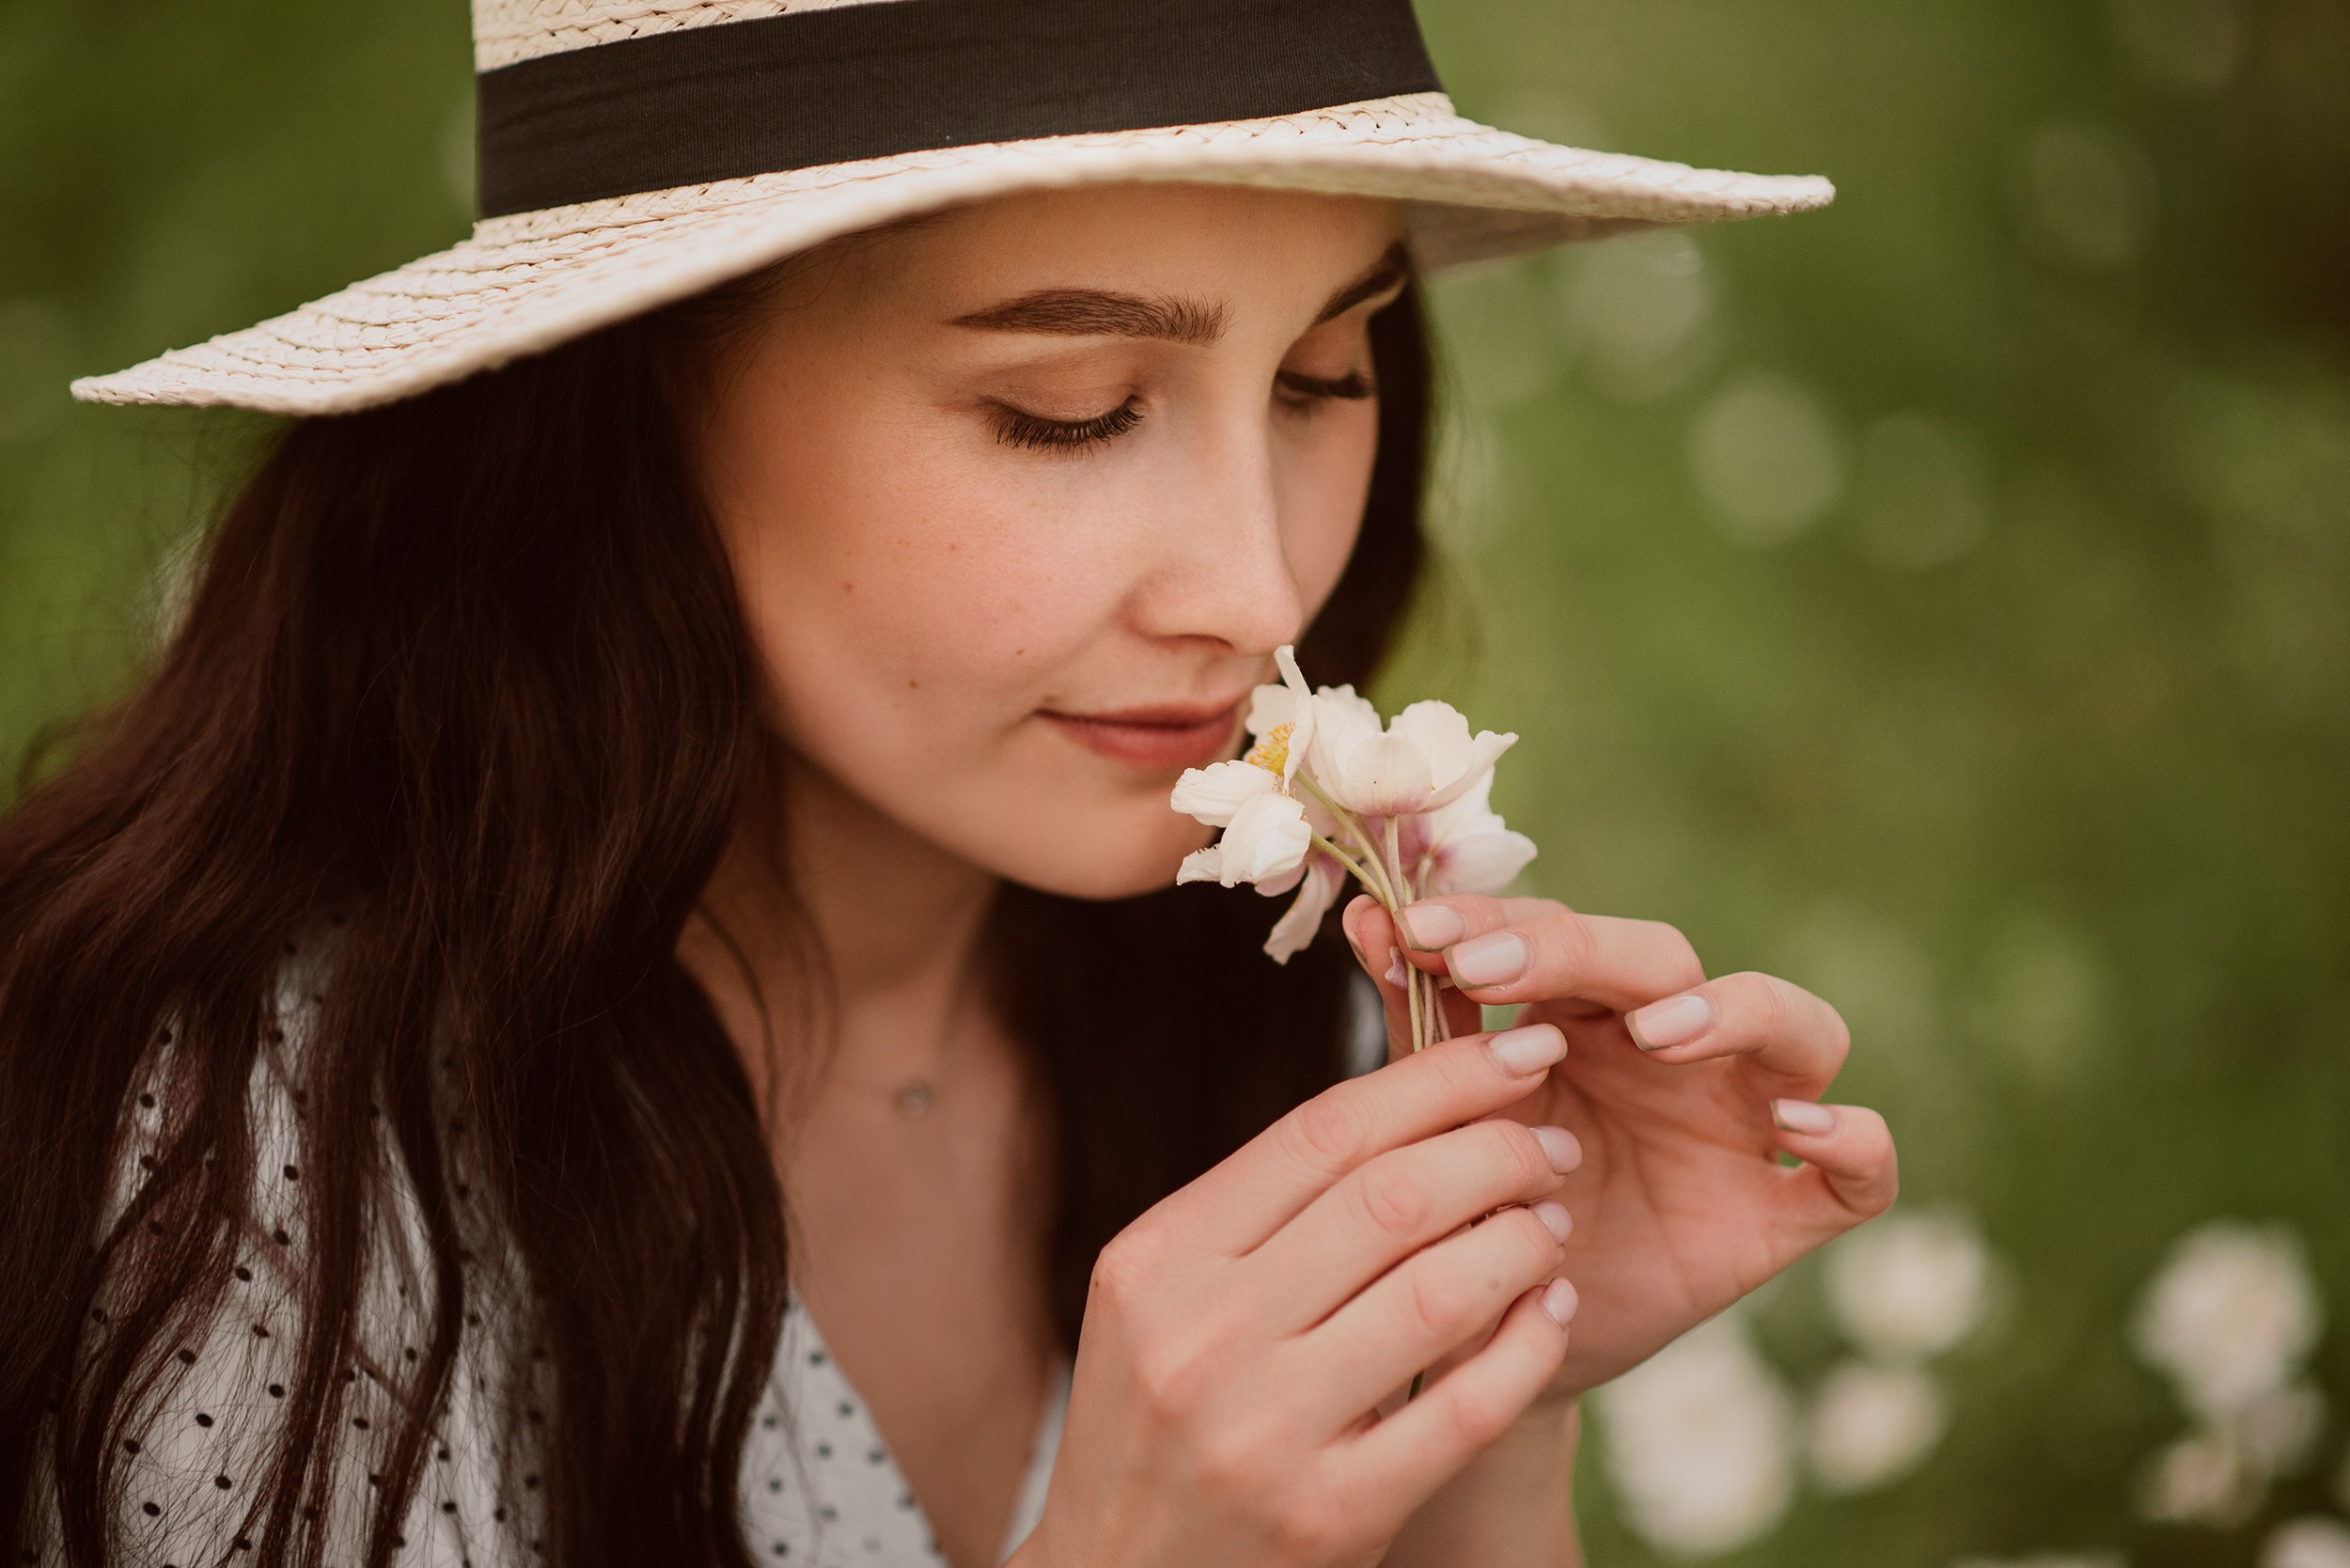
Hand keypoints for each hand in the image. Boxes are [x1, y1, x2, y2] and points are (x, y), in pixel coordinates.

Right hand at [1010, 1028, 1587, 1567]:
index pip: (1322, 1132)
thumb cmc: (1161, 1421)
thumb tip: (1408, 1101)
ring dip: (1521, 1241)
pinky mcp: (1330, 1515)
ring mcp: (1263, 1431)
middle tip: (1549, 1142)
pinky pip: (1465, 1407)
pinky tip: (1548, 1312)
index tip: (1514, 1049)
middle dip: (1497, 1151)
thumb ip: (1260, 1211)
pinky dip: (1526, 1346)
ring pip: (1437, 1291)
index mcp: (1158, 1259)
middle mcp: (1200, 1335)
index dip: (1436, 1079)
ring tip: (1550, 1223)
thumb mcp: (1164, 1299)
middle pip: (1389, 1197)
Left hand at [1345, 893, 1898, 1395]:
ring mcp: (1743, 1124)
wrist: (1488, 1346)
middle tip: (1499, 970)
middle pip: (1667, 960)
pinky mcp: (1785, 1212)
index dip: (1500, 920)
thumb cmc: (1470, 1211)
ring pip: (1796, 1027)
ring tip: (1656, 1032)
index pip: (1564, 931)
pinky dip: (1853, 1140)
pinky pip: (1863, 1170)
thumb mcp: (1445, 1121)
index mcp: (1585, 1014)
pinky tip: (1798, 1130)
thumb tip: (1366, 917)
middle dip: (1584, 951)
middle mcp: (1677, 1051)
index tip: (1420, 930)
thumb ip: (1423, 1025)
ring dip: (1735, 1012)